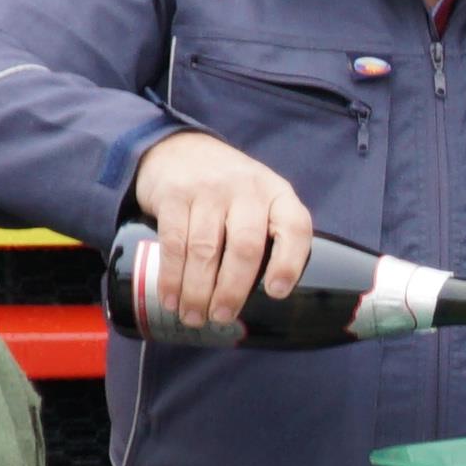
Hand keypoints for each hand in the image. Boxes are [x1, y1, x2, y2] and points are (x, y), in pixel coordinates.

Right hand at [124, 130, 316, 330]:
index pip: (294, 227)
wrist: (179, 149)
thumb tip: (265, 303)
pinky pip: (173, 242)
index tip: (275, 292)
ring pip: (205, 250)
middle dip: (232, 289)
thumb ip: (268, 236)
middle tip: (222, 316)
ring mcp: (209, 190)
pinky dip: (171, 276)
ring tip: (193, 316)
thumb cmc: (228, 191)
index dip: (288, 262)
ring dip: (197, 291)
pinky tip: (170, 297)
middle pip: (245, 246)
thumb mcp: (259, 200)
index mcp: (277, 195)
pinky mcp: (174, 194)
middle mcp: (247, 189)